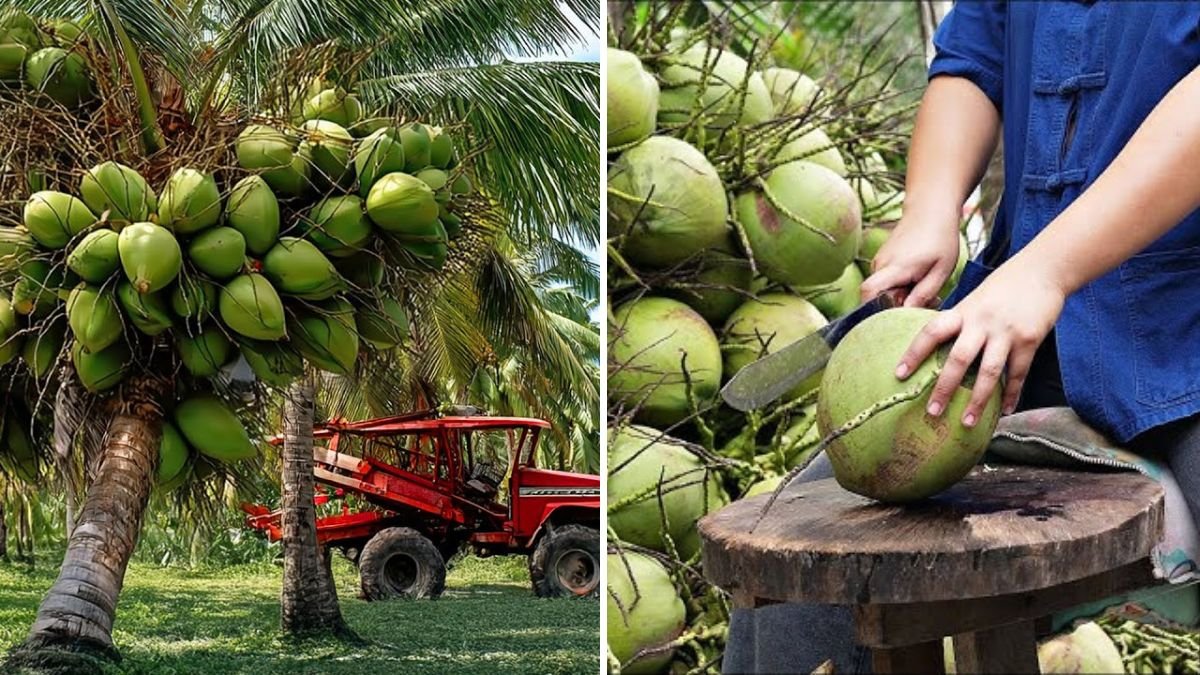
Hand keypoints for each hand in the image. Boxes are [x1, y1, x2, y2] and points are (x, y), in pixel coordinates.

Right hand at [860, 207, 963, 307]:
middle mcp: (880, 265)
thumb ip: (924, 294)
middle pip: (877, 297)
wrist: (930, 211)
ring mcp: (879, 262)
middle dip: (897, 307)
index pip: (869, 292)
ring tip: (924, 288)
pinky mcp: (881, 261)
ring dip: (901, 297)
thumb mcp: (941, 270)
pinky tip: (917, 281)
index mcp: (895, 267)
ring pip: (882, 291)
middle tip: (926, 301)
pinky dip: (899, 287)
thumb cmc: (940, 238)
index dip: (875, 309)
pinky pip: (885, 283)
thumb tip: (907, 313)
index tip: (897, 317)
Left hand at [895, 260, 1065, 424]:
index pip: (931, 332)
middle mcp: (981, 322)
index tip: (899, 374)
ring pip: (988, 372)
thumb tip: (937, 344)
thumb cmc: (1004, 287)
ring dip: (977, 400)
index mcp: (962, 312)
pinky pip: (1018, 373)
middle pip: (958, 359)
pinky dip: (1011, 394)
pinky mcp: (1029, 339)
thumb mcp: (974, 299)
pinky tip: (1003, 410)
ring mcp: (1005, 332)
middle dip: (944, 388)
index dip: (914, 353)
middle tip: (932, 411)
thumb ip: (959, 321)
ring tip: (968, 422)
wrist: (1043, 270)